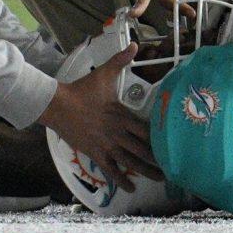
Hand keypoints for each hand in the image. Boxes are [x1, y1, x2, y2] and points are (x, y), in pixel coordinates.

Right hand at [38, 44, 162, 190]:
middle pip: (142, 150)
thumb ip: (121, 61)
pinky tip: (131, 188)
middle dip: (158, 160)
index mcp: (123, 116)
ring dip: (146, 171)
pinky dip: (121, 180)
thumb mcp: (105, 75)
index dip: (160, 140)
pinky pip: (111, 170)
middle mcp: (118, 134)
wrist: (59, 105)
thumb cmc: (83, 91)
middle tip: (173, 168)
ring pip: (130, 162)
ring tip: (159, 179)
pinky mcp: (95, 154)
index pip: (147, 131)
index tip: (173, 145)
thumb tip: (134, 44)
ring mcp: (107, 146)